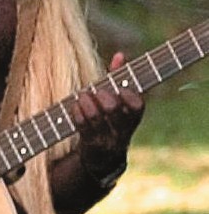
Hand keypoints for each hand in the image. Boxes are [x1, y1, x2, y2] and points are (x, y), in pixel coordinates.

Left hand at [72, 52, 142, 182]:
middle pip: (114, 110)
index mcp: (133, 119)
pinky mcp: (89, 146)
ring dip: (86, 102)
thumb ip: (119, 78)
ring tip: (83, 95)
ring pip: (96, 118)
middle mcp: (122, 131)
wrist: (102, 159)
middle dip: (103, 96)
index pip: (137, 107)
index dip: (128, 95)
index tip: (118, 88)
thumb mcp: (118, 102)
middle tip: (97, 91)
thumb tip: (120, 54)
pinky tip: (76, 104)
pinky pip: (82, 126)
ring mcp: (106, 140)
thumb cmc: (109, 121)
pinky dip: (77, 112)